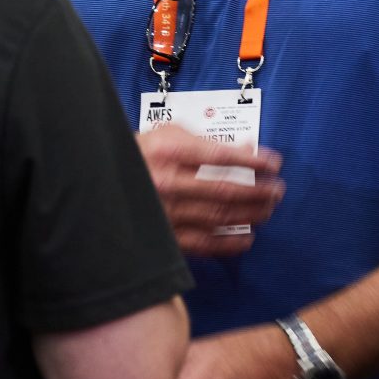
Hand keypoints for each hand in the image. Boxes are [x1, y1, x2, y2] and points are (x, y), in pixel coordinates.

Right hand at [137, 124, 282, 259]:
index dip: (253, 161)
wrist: (100, 184)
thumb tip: (245, 146)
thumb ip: (205, 139)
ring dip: (250, 214)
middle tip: (277, 189)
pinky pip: (204, 244)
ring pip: (219, 217)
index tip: (273, 163)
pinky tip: (247, 238)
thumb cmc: (137, 156)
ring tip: (268, 208)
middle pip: (225, 190)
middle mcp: (167, 183)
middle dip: (258, 190)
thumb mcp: (166, 134)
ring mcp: (166, 213)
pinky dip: (229, 243)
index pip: (221, 156)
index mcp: (167, 152)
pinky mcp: (164, 237)